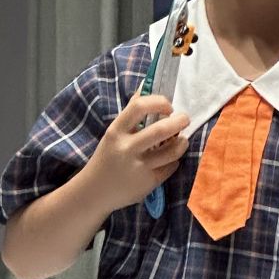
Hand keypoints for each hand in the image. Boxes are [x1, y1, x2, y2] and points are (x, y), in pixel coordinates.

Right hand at [90, 89, 190, 210]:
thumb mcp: (113, 134)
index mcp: (116, 132)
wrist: (94, 192)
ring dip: (182, 143)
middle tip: (184, 119)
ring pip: (172, 151)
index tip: (168, 106)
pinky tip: (170, 159)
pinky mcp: (148, 183)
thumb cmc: (107, 158)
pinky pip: (171, 167)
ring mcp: (138, 168)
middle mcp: (127, 149)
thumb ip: (130, 114)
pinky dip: (174, 161)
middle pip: (161, 130)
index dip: (159, 102)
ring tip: (182, 140)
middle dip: (179, 121)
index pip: (139, 107)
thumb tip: (146, 86)